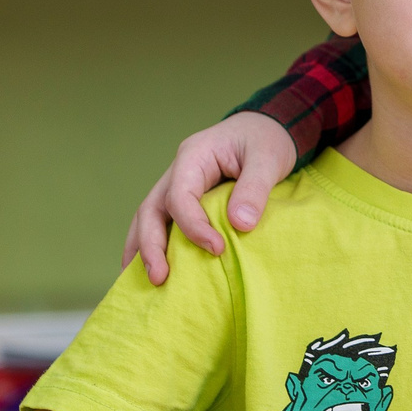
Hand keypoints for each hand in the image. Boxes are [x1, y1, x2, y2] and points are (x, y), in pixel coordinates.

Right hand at [121, 113, 296, 284]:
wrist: (268, 128)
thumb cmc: (267, 140)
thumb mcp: (269, 159)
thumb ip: (255, 189)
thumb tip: (240, 225)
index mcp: (194, 155)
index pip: (180, 195)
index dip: (193, 226)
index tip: (216, 249)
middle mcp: (178, 171)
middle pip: (151, 209)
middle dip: (151, 245)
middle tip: (160, 278)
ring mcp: (177, 184)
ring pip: (148, 217)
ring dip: (142, 249)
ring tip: (144, 282)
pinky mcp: (184, 199)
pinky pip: (162, 222)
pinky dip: (153, 244)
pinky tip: (151, 270)